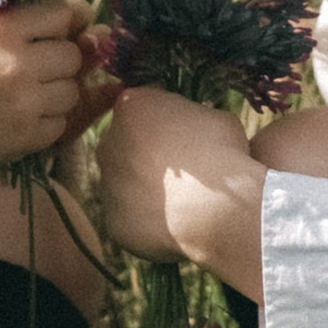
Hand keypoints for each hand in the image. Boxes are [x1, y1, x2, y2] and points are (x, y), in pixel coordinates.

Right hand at [0, 0, 99, 177]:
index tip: (68, 26)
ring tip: (27, 94)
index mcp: (3, 31)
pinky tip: (23, 116)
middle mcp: (19, 64)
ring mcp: (25, 103)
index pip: (64, 13)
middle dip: (60, 60)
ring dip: (56, 92)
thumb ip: (21, 21)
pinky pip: (60, 124)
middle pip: (73, 55)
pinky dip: (47, 120)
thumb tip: (86, 23)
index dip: (71, 18)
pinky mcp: (26, 137)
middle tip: (37, 67)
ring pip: (72, 91)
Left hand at [95, 87, 266, 292]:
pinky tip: (174, 222)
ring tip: (182, 200)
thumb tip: (191, 129)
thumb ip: (189, 118)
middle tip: (181, 172)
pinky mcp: (113, 220)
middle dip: (146, 156)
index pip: (139, 109)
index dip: (163, 124)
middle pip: (125, 146)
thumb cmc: (221, 154)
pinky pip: (130, 218)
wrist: (216, 206)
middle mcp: (108, 141)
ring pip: (125, 184)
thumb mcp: (212, 116)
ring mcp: (107, 183)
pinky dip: (148, 221)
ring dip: (146, 189)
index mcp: (131, 106)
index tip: (183, 137)